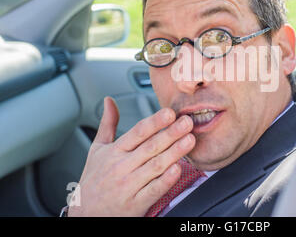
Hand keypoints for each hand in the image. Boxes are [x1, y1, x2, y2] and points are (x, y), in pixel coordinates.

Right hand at [68, 97, 194, 216]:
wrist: (85, 214)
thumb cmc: (94, 180)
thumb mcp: (97, 149)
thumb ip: (107, 124)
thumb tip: (109, 101)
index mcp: (114, 152)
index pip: (137, 133)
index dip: (154, 122)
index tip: (170, 113)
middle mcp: (121, 167)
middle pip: (150, 147)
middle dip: (170, 133)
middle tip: (187, 122)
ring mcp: (128, 186)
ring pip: (155, 166)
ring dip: (174, 153)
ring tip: (190, 140)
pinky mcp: (136, 204)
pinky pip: (153, 190)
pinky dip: (165, 180)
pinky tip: (178, 169)